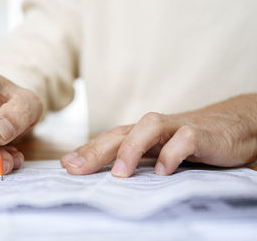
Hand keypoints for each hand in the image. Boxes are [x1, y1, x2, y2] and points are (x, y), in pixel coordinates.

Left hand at [61, 94, 256, 176]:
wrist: (233, 124)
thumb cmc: (189, 140)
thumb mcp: (159, 152)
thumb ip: (138, 160)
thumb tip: (108, 177)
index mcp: (141, 133)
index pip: (109, 139)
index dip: (87, 151)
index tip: (66, 165)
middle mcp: (153, 128)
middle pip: (119, 133)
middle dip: (95, 150)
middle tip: (76, 169)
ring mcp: (176, 127)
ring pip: (147, 128)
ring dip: (131, 149)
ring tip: (120, 174)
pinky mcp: (201, 133)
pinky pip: (184, 139)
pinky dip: (172, 154)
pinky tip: (163, 172)